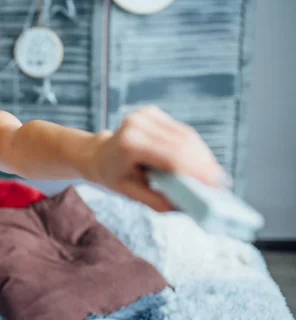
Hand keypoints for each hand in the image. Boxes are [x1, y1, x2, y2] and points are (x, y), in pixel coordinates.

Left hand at [87, 106, 226, 211]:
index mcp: (129, 144)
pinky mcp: (152, 112)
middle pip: (182, 143)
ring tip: (214, 175)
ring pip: (185, 135)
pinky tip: (202, 161)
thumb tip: (189, 208)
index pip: (171, 156)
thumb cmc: (115, 176)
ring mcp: (144, 115)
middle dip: (204, 163)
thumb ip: (159, 201)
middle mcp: (137, 124)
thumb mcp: (131, 194)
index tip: (214, 185)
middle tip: (220, 183)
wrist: (99, 154)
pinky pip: (180, 130)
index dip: (196, 170)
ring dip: (202, 155)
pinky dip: (194, 147)